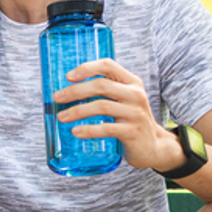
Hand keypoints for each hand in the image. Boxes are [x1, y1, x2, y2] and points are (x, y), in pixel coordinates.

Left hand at [49, 58, 184, 171]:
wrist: (153, 146)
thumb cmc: (130, 120)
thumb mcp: (124, 100)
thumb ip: (106, 90)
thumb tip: (69, 88)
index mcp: (132, 82)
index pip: (108, 65)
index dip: (87, 68)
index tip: (68, 76)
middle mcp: (135, 94)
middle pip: (101, 85)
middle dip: (75, 91)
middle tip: (57, 98)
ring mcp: (135, 113)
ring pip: (101, 106)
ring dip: (77, 111)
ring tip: (61, 117)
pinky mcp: (132, 132)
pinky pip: (106, 128)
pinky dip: (88, 129)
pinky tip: (76, 131)